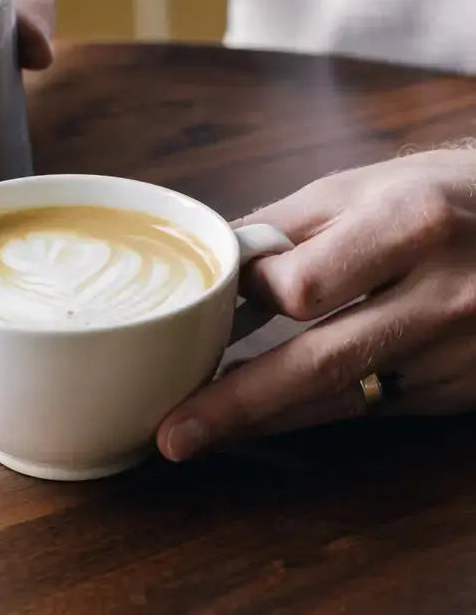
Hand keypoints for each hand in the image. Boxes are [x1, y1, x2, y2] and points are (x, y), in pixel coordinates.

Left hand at [158, 149, 475, 460]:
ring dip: (262, 417)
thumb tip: (210, 265)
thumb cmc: (443, 195)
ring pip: (341, 399)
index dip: (242, 303)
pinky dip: (311, 412)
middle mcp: (442, 295)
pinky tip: (268, 414)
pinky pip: (370, 408)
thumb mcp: (367, 187)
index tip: (198, 314)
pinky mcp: (461, 388)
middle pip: (319, 363)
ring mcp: (459, 352)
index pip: (302, 285)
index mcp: (409, 225)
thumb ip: (284, 227)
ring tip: (197, 431)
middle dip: (236, 402)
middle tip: (172, 432)